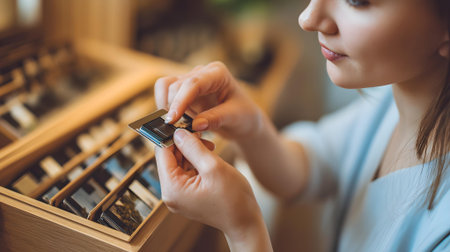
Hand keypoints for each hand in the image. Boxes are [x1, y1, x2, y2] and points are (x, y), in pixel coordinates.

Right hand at [154, 61, 262, 139]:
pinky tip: (176, 124)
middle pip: (175, 85)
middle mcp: (202, 73)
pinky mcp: (183, 92)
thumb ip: (216, 119)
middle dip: (172, 107)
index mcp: (217, 73)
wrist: (243, 120)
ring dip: (166, 107)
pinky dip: (167, 110)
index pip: (193, 83)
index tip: (172, 119)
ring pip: (166, 88)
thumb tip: (195, 125)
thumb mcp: (235, 118)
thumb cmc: (244, 116)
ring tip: (175, 127)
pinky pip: (166, 97)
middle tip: (174, 131)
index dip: (180, 100)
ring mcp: (191, 81)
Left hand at [155, 129, 271, 250]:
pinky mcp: (188, 195)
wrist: (245, 221)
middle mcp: (171, 193)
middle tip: (200, 133)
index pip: (162, 152)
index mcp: (172, 188)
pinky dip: (196, 161)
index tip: (184, 123)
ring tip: (208, 146)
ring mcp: (179, 195)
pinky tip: (208, 156)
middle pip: (169, 158)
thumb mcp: (213, 166)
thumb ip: (193, 147)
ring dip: (191, 151)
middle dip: (183, 143)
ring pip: (179, 163)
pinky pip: (186, 172)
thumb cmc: (233, 198)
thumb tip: (177, 132)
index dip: (171, 135)